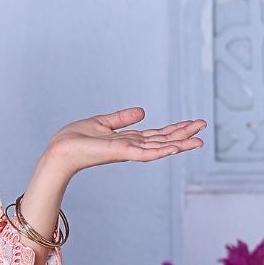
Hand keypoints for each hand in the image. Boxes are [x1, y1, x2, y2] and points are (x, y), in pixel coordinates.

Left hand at [44, 108, 205, 180]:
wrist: (59, 152)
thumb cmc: (74, 140)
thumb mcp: (102, 123)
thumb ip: (122, 118)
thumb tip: (143, 111)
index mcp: (128, 140)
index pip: (157, 135)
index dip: (175, 129)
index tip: (193, 123)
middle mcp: (131, 147)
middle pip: (163, 140)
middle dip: (183, 134)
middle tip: (204, 127)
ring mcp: (127, 152)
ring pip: (159, 148)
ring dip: (179, 144)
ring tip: (199, 141)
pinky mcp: (120, 153)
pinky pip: (144, 153)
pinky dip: (160, 150)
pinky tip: (175, 147)